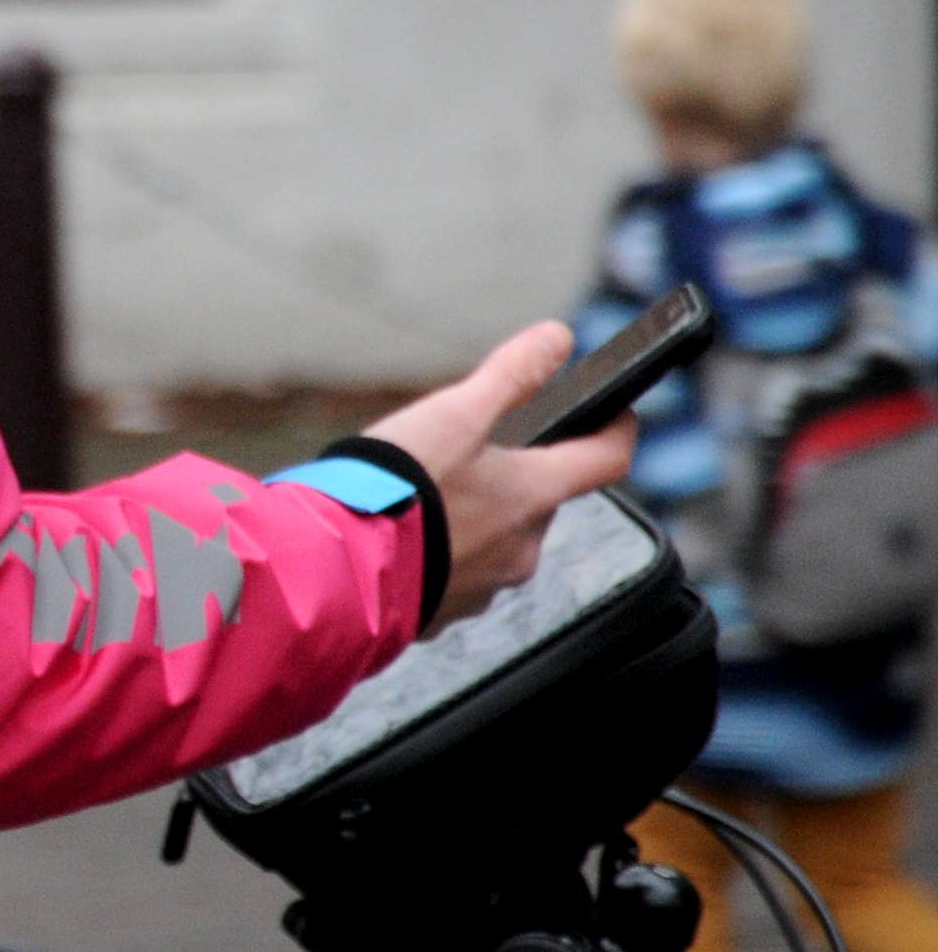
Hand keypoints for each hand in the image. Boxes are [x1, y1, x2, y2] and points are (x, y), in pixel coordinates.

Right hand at [362, 323, 635, 628]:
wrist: (337, 568)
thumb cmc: (398, 487)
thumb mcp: (453, 414)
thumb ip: (510, 374)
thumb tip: (559, 338)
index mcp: (534, 495)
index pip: (606, 459)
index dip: (616, 430)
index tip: (615, 413)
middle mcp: (522, 548)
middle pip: (541, 501)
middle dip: (516, 476)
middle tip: (470, 451)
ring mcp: (486, 586)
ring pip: (497, 541)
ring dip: (474, 518)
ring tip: (422, 498)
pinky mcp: (445, 613)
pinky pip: (455, 575)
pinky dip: (439, 553)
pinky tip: (401, 538)